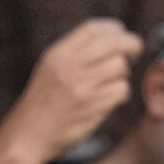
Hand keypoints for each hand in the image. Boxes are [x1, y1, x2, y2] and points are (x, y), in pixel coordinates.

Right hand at [5, 18, 142, 160]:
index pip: (94, 29)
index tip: (121, 35)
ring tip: (111, 82)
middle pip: (114, 44)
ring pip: (120, 67)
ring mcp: (82, 88)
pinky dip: (120, 94)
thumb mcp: (50, 67)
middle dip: (132, 45)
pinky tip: (110, 99)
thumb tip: (114, 38)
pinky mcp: (93, 108)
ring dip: (122, 75)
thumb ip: (76, 52)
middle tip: (135, 53)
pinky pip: (121, 91)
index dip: (114, 29)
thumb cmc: (44, 101)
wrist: (29, 135)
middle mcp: (70, 67)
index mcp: (59, 54)